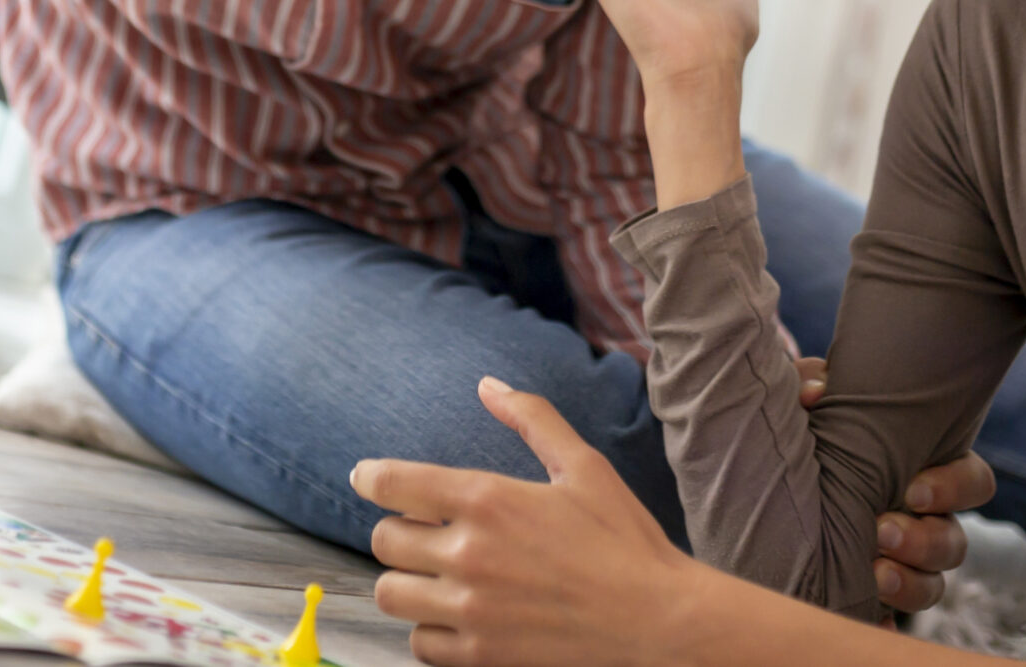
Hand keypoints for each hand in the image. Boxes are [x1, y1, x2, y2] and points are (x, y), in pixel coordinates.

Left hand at [354, 376, 706, 666]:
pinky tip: (454, 617)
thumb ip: (532, 418)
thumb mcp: (584, 466)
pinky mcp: (480, 656)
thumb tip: (488, 385)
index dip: (370, 477)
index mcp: (488, 499)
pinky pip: (419, 644)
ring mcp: (471, 610)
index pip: (394, 483)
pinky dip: (429, 630)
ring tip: (432, 577)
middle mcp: (469, 553)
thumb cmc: (625, 541)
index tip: (366, 478)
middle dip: (398, 532)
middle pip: (384, 541)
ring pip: (391, 594)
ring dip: (405, 582)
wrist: (659, 621)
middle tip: (422, 533)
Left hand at [794, 356, 986, 616]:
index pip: (975, 483)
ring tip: (874, 572)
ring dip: (909, 582)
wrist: (773, 482)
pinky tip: (867, 613)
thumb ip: (813, 382)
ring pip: (934, 586)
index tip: (912, 489)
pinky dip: (883, 618)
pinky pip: (894, 619)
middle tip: (881, 530)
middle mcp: (925, 522)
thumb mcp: (811, 403)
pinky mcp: (875, 592)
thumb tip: (817, 393)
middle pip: (955, 543)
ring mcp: (905, 562)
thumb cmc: (811, 432)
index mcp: (927, 473)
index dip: (954, 489)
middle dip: (924, 541)